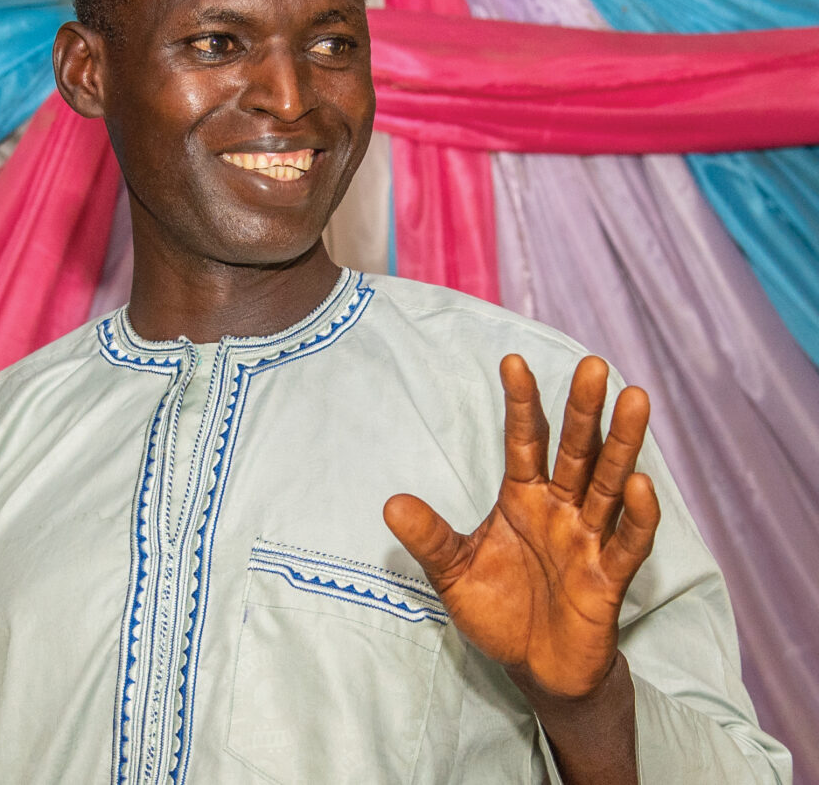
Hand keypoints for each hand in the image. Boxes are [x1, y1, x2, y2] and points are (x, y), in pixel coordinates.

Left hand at [384, 354, 660, 699]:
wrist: (535, 669)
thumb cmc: (499, 612)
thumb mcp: (453, 573)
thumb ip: (430, 538)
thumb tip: (390, 503)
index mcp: (523, 498)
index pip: (524, 441)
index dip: (521, 403)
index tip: (513, 360)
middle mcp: (560, 509)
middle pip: (575, 450)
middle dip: (583, 409)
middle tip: (593, 365)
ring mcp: (587, 540)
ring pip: (609, 484)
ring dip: (621, 444)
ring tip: (634, 398)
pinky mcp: (608, 578)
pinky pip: (627, 542)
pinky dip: (636, 515)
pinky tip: (640, 484)